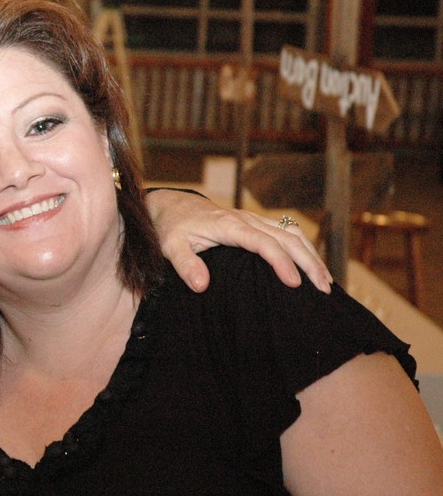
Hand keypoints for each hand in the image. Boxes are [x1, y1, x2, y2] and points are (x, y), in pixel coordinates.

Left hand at [146, 189, 332, 293]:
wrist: (170, 205)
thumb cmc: (170, 227)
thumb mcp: (170, 246)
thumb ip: (185, 264)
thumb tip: (202, 286)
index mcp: (229, 226)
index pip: (264, 243)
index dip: (281, 262)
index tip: (295, 284)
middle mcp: (246, 219)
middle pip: (287, 237)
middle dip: (309, 262)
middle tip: (324, 290)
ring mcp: (252, 219)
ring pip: (292, 233)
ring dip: (312, 255)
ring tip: (326, 282)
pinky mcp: (254, 223)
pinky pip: (286, 232)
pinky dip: (304, 248)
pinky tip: (311, 267)